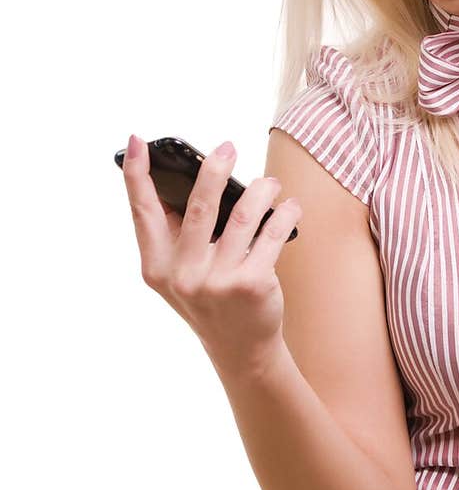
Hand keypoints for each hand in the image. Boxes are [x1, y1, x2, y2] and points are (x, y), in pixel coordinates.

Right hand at [121, 135, 302, 375]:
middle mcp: (183, 275)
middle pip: (199, 207)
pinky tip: (289, 207)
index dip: (138, 175)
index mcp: (157, 267)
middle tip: (227, 147)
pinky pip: (272, 234)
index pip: (143, 212)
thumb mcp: (180, 276)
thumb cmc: (211, 301)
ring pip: (243, 215)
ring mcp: (218, 281)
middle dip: (214, 170)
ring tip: (269, 183)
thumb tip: (193, 179)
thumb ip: (177, 237)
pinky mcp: (251, 284)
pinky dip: (284, 215)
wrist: (241, 349)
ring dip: (261, 190)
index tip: (138, 140)